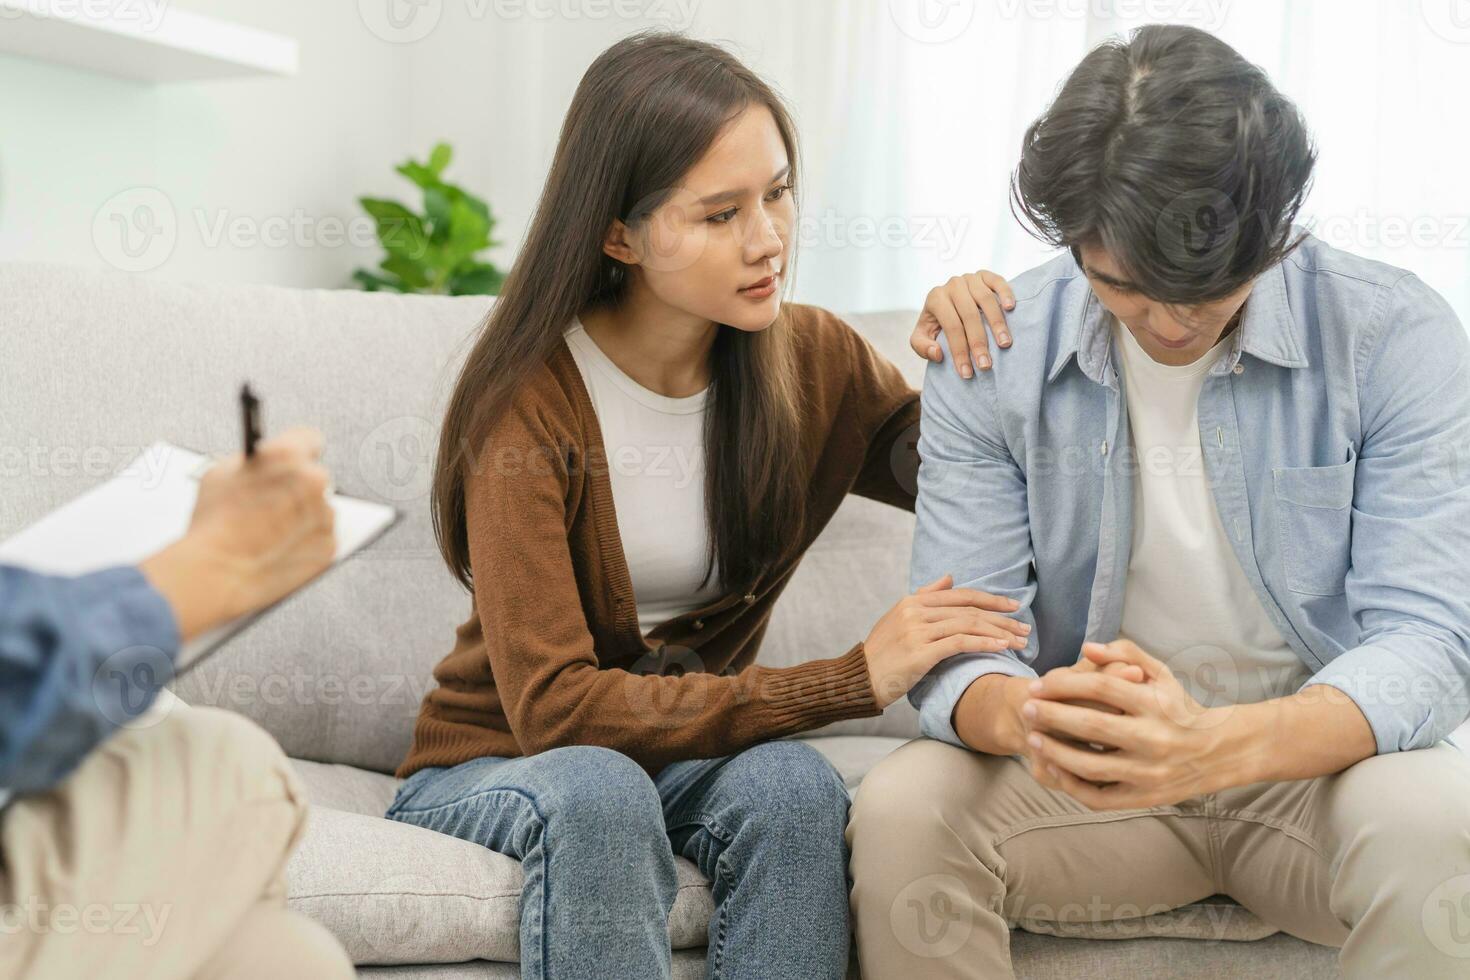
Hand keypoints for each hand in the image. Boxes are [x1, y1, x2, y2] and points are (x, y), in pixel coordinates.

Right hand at [139, 428, 336, 641]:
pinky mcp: (329, 546)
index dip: (298, 450)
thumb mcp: (221, 473)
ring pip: (319, 510)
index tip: (295, 458)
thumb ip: (254, 463)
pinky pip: (321, 539)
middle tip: (274, 502)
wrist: (217, 572)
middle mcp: (314, 481)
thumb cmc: (214, 524)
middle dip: (297, 488)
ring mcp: (325, 515)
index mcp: (288, 455)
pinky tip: (281, 548)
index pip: (309, 439)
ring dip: (303, 518)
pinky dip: (306, 543)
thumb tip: (264, 462)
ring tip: (272, 531)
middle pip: (314, 477)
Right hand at [863, 574, 1029, 709]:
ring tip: (1020, 641)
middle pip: (968, 610)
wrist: (860, 679)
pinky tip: (1001, 647)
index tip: (1013, 607)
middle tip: (1025, 627)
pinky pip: (959, 643)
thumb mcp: (899, 618)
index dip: (990, 599)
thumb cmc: (883, 652)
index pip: (960, 595)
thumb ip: (925, 596)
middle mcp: (915, 611)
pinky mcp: (921, 652)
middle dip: (1001, 618)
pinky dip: (983, 643)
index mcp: (912, 601)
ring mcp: (917, 631)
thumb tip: (950, 577)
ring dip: (999, 633)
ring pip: (968, 625)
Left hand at [909, 269, 1016, 378]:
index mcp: (935, 299)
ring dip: (997, 323)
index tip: (968, 373)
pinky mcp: (985, 275)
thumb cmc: (936, 323)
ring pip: (986, 299)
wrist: (948, 301)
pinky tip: (1010, 309)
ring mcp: (970, 278)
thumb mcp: (922, 337)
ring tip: (1004, 344)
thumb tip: (937, 353)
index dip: (959, 351)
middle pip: (969, 315)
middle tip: (986, 365)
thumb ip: (922, 347)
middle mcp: (952, 285)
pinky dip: (1005, 293)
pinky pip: (997, 281)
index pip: (951, 327)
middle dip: (978, 343)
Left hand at [1022, 640, 1240, 809]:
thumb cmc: (1182, 707)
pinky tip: (1053, 769)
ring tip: (1033, 739)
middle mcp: (1154, 738)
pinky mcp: (1144, 798)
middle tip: (1027, 708)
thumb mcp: (1162, 674)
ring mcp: (1149, 772)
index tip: (1038, 684)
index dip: (1064, 684)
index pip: (1102, 687)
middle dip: (1053, 716)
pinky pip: (1099, 796)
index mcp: (1156, 703)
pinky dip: (1072, 785)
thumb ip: (1126, 654)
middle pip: (1093, 725)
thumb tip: (1086, 648)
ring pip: (1091, 766)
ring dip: (1055, 752)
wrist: (1221, 752)